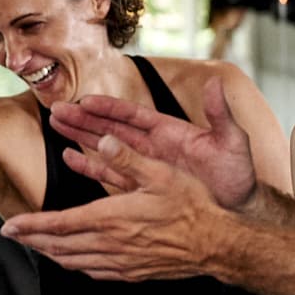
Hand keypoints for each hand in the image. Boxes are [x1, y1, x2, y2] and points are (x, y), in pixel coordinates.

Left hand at [0, 143, 225, 281]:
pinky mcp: (133, 272)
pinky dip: (75, 264)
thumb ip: (127, 158)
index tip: (9, 226)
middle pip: (59, 246)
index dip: (31, 225)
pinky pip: (94, 272)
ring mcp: (121, 262)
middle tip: (12, 235)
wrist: (219, 243)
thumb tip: (100, 138)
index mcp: (112, 219)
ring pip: (74, 261)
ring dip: (50, 253)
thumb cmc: (193, 206)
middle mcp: (111, 244)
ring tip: (35, 244)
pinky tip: (72, 260)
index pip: (60, 225)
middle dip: (32, 240)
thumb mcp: (161, 173)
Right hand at [49, 77, 256, 208]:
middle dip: (84, 119)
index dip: (108, 108)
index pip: (132, 115)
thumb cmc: (238, 176)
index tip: (85, 101)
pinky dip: (90, 166)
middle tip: (57, 110)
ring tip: (57, 126)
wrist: (238, 209)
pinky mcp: (142, 186)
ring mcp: (145, 165)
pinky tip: (72, 158)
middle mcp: (153, 146)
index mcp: (170, 131)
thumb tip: (216, 84)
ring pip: (105, 147)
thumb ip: (220, 114)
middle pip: (111, 127)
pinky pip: (110, 173)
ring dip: (81, 136)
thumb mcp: (232, 142)